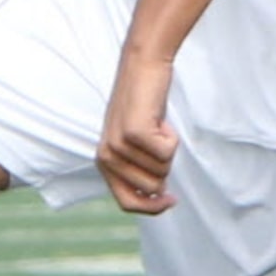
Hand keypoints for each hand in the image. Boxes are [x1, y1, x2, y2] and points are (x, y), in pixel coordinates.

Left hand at [97, 52, 178, 215]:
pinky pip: (168, 151)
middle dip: (164, 167)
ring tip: (156, 126)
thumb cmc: (144, 106)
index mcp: (103, 162)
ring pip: (162, 170)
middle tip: (157, 140)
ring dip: (167, 149)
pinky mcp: (134, 133)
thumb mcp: (135, 143)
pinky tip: (159, 119)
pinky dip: (172, 136)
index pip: (127, 203)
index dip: (152, 208)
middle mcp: (106, 157)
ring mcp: (118, 145)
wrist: (142, 67)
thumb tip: (158, 196)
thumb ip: (138, 170)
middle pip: (152, 188)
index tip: (171, 200)